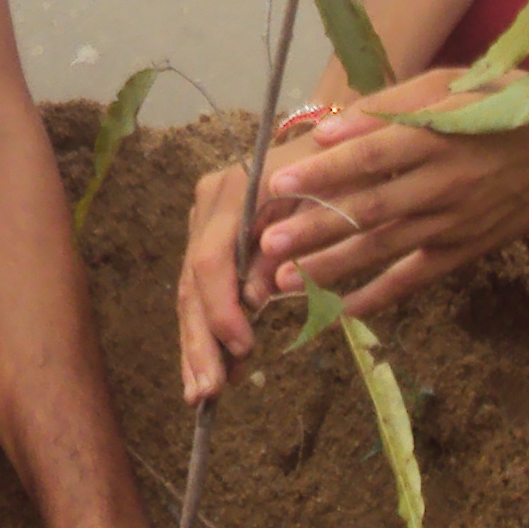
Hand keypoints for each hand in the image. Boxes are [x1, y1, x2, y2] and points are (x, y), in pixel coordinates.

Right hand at [178, 138, 313, 402]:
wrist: (332, 133)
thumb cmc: (338, 164)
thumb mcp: (328, 199)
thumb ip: (294, 243)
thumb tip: (256, 297)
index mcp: (234, 190)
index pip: (211, 258)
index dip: (222, 307)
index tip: (242, 347)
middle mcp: (209, 203)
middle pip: (192, 280)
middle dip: (200, 339)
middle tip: (206, 392)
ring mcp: (204, 219)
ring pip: (190, 290)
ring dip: (195, 345)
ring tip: (200, 394)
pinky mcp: (210, 235)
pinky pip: (200, 288)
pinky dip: (206, 330)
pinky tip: (208, 370)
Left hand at [250, 69, 528, 321]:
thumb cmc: (509, 99)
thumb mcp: (454, 83)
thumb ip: (393, 106)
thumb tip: (332, 129)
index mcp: (439, 136)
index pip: (371, 157)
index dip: (325, 171)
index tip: (278, 184)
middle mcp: (445, 183)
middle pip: (370, 210)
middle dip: (314, 230)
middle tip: (265, 245)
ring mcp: (457, 221)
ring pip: (385, 248)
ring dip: (332, 266)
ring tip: (282, 282)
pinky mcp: (468, 247)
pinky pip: (418, 276)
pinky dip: (380, 295)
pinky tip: (342, 310)